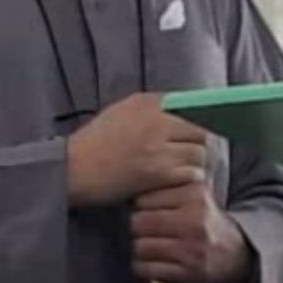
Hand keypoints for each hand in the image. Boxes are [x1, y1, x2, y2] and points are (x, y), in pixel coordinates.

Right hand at [67, 93, 205, 205]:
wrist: (74, 168)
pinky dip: (190, 177)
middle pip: (200, 129)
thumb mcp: (120, 112)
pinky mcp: (158, 172)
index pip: (191, 106)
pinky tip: (181, 180)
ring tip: (190, 168)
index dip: (202, 119)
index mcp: (147, 102)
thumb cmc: (95, 141)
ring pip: (199, 152)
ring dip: (198, 161)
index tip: (208, 127)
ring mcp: (158, 147)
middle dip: (202, 142)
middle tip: (198, 152)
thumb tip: (179, 109)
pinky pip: (191, 173)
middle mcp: (155, 120)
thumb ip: (149, 108)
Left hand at [130, 182, 254, 282]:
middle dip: (136, 226)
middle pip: (139, 221)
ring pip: (140, 246)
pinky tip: (150, 261)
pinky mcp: (188, 273)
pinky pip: (147, 268)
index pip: (144, 197)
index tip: (144, 208)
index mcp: (194, 193)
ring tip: (147, 243)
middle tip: (143, 227)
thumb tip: (130, 183)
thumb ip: (167, 182)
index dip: (138, 204)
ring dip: (139, 247)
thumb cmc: (204, 218)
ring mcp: (192, 248)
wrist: (235, 251)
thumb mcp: (193, 191)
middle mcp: (195, 220)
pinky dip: (142, 266)